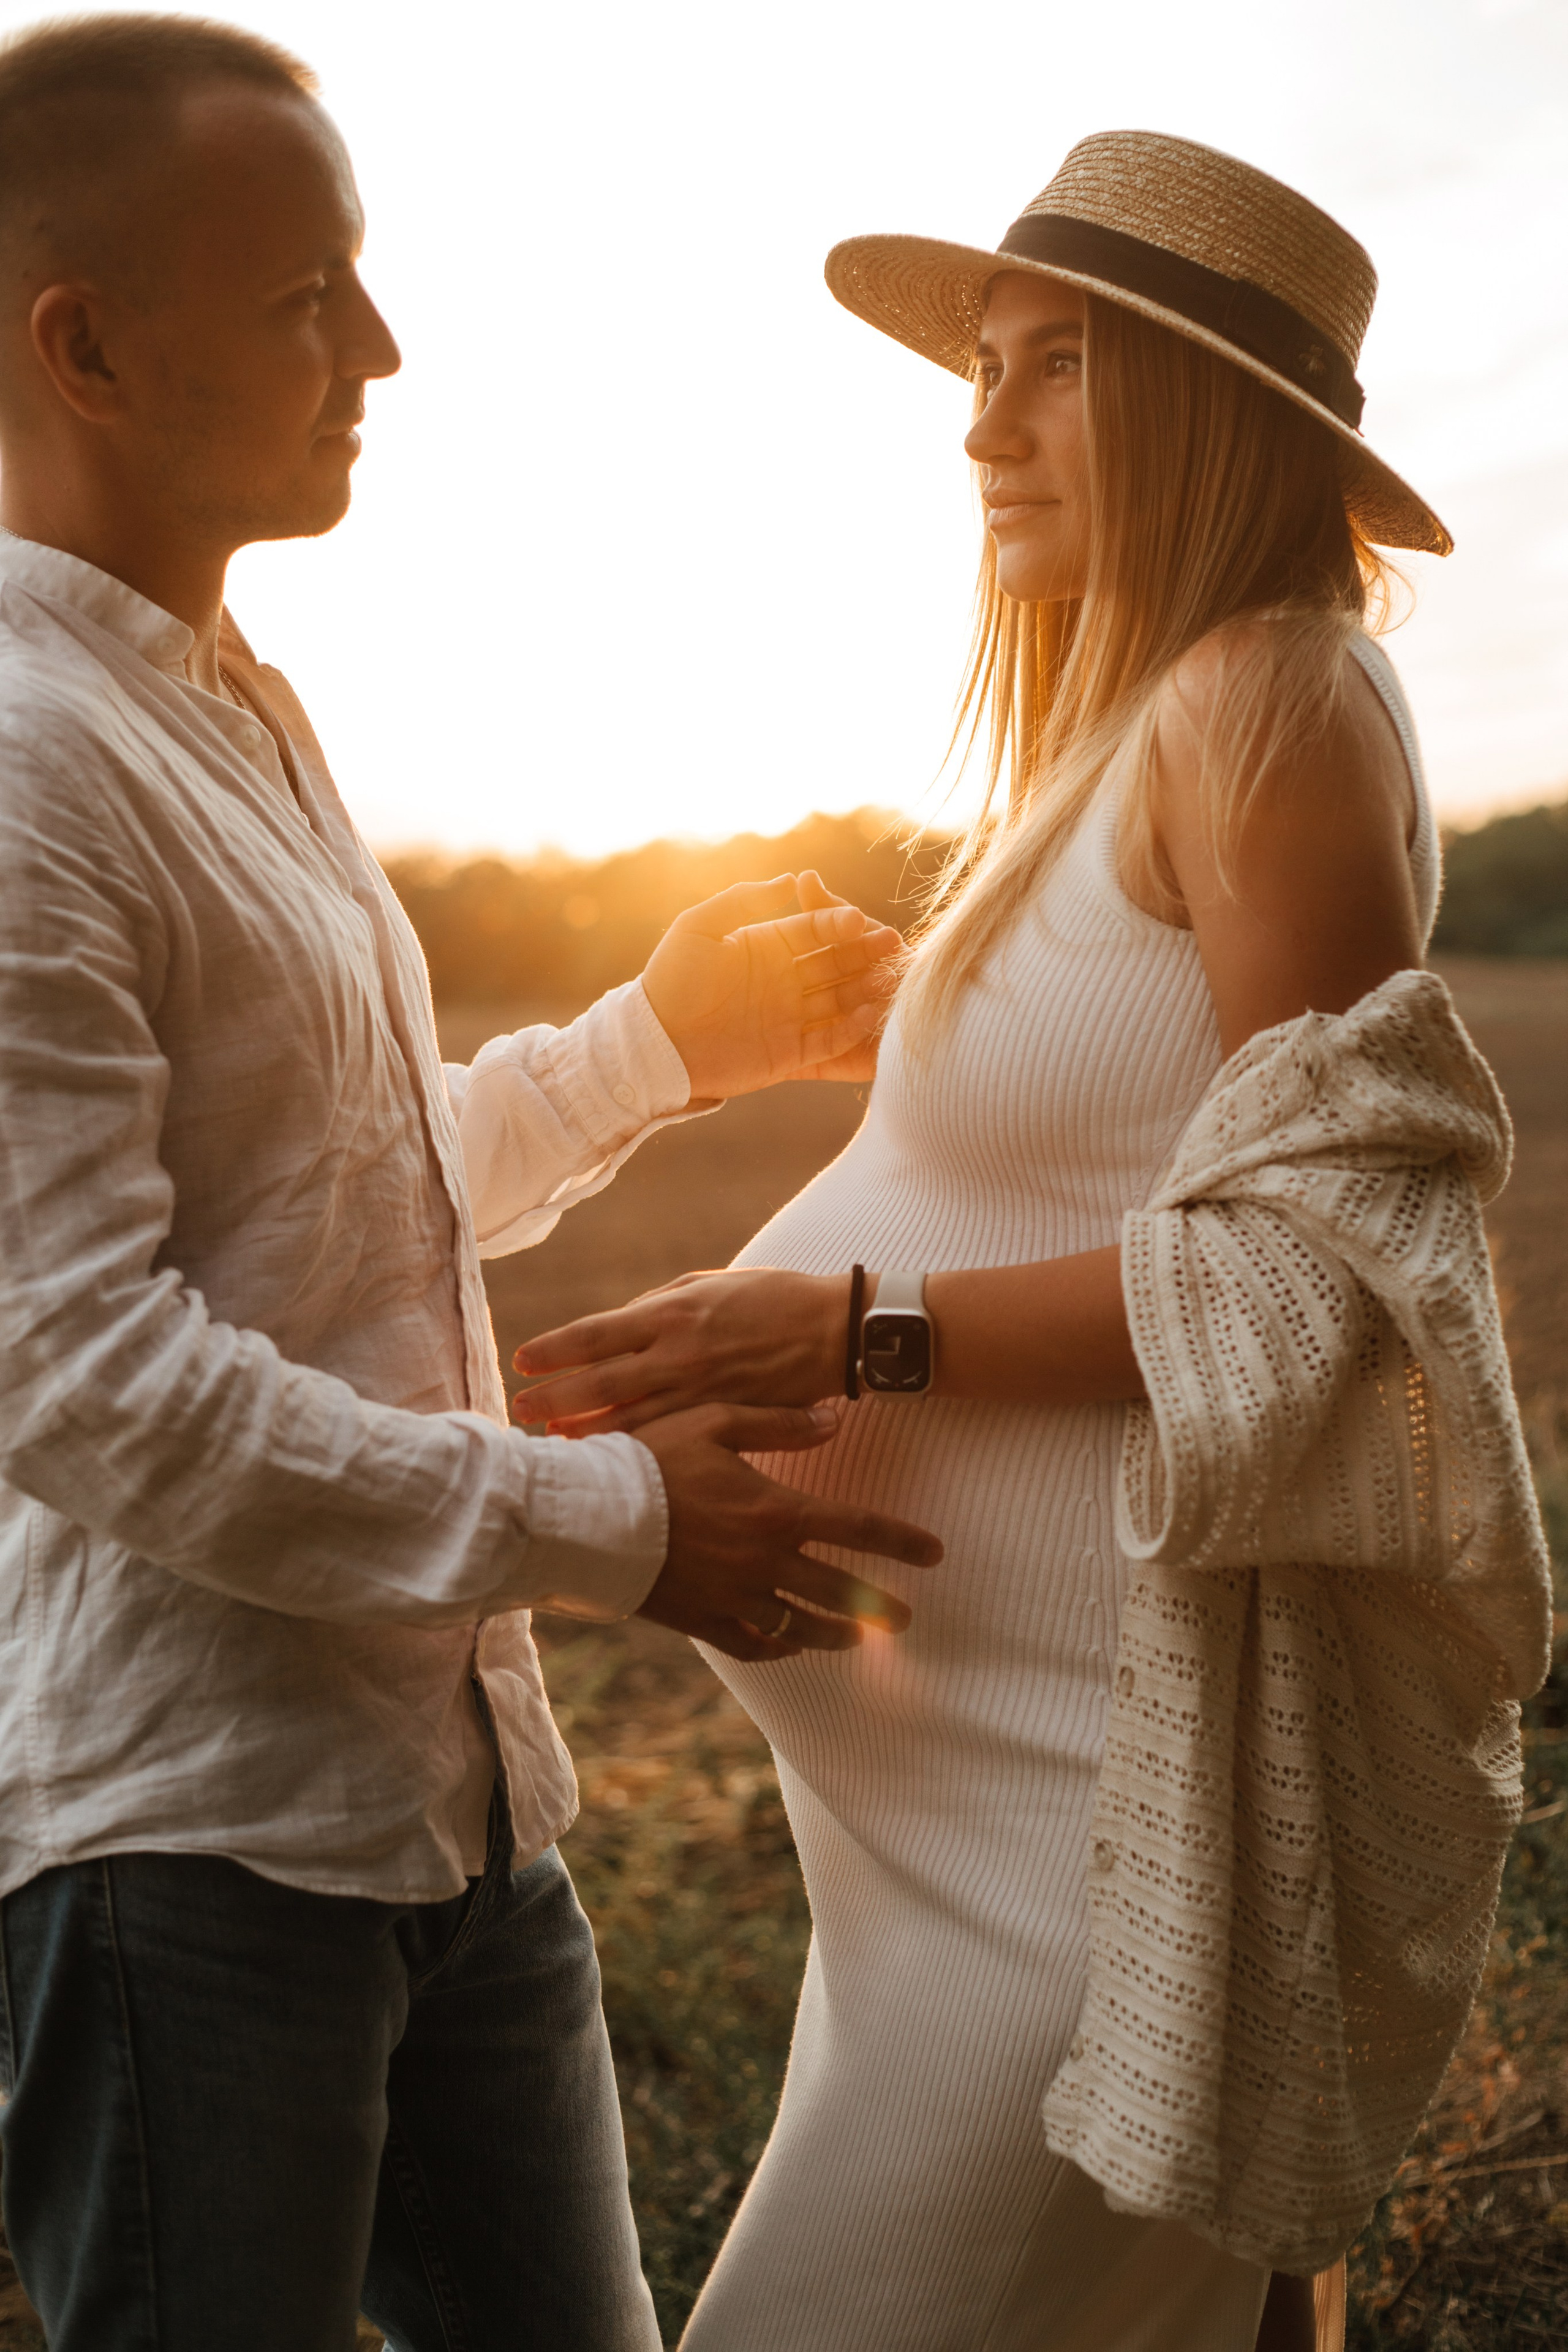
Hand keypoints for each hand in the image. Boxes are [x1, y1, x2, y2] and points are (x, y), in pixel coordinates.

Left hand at [515, 1266, 845, 1435]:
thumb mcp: (710, 1284)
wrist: (834, 1331)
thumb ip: (659, 1306)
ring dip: (586, 1431)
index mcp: (672, 1312)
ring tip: (553, 1439)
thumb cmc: (772, 1298)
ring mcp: (700, 1391)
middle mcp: (679, 1353)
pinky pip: (667, 1437)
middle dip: (554, 1399)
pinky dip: (634, 1447)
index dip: (553, 1349)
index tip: (521, 1360)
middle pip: (600, 1384)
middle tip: (520, 1411)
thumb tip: (615, 1328)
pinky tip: (611, 1455)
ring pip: (629, 1419)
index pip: (596, 1333)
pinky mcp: (722, 1418)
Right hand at [633, 1401, 941, 1659]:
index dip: (901, 1541)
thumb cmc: (649, 1457)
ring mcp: (734, 1596)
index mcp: (774, 1510)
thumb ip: (778, 1423)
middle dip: (879, 1605)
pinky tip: (791, 1643)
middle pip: (839, 1590)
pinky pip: (753, 1642)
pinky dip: (778, 1645)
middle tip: (905, 1618)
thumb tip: (834, 1420)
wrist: (587, 1515)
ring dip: (836, 1633)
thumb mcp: (713, 1421)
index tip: (934, 1553)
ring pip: (801, 1626)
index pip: (856, 1528)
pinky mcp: (702, 1619)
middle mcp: (763, 1560)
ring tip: (858, 1638)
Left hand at [640, 871, 900, 1099]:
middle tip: (892, 944)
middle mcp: (785, 980)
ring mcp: (790, 1017)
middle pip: (835, 963)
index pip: (814, 931)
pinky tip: (869, 1015)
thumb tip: (792, 880)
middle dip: (863, 954)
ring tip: (888, 980)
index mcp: (768, 947)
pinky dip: (850, 1029)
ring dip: (864, 989)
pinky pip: (829, 1040)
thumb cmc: (670, 981)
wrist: (654, 1043)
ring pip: (839, 1000)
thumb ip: (744, 900)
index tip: (859, 920)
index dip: (837, 924)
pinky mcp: (791, 1054)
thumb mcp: (699, 927)